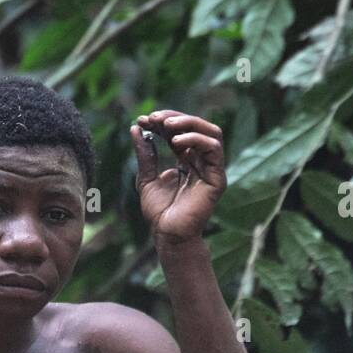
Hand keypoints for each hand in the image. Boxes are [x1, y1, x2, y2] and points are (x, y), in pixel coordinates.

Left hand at [131, 110, 225, 246]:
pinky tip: (176, 142)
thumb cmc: (159, 212)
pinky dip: (196, 140)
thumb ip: (144, 154)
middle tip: (154, 118)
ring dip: (189, 123)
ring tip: (166, 125)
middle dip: (175, 118)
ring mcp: (211, 168)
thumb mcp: (146, 177)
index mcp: (186, 159)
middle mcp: (201, 161)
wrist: (168, 235)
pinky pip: (213, 149)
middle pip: (196, 127)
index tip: (143, 119)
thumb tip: (136, 128)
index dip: (163, 122)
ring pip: (211, 132)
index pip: (179, 132)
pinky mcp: (217, 177)